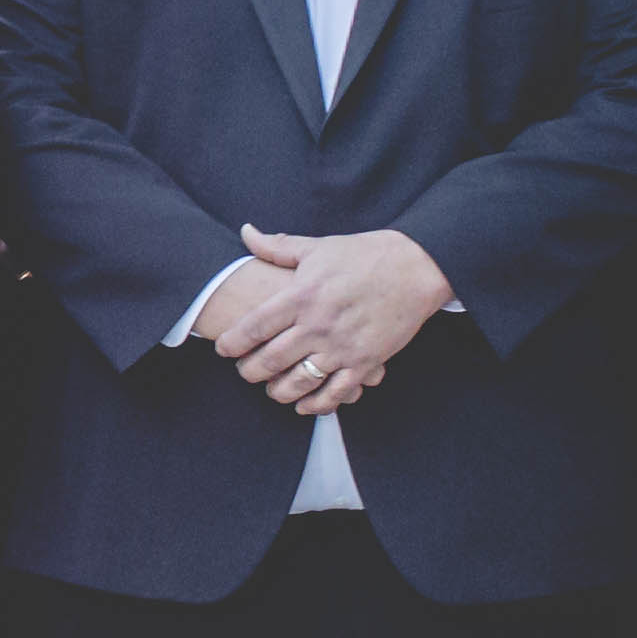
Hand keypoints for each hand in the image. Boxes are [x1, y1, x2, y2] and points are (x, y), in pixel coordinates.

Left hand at [203, 225, 453, 417]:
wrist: (414, 268)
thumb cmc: (364, 255)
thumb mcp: (318, 247)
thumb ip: (278, 246)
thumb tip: (246, 232)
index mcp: (301, 295)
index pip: (254, 327)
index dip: (232, 343)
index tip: (222, 349)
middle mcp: (317, 325)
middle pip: (270, 360)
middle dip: (250, 372)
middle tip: (245, 373)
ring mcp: (341, 347)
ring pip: (298, 382)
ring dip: (279, 392)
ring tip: (272, 390)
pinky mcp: (365, 362)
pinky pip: (335, 393)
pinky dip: (316, 405)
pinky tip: (305, 405)